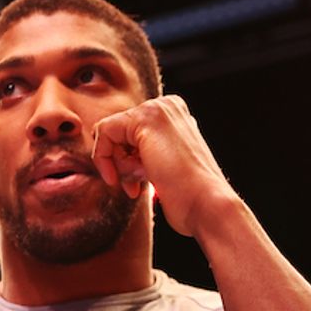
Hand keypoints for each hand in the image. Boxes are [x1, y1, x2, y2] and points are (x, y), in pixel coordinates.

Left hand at [92, 95, 233, 236]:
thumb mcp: (162, 164)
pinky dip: (105, 159)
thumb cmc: (187, 195)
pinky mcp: (145, 119)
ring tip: (141, 181)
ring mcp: (157, 109)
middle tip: (134, 184)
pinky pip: (103, 132)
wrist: (206, 204)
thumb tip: (113, 149)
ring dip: (119, 165)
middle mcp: (166, 106)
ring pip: (109, 133)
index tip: (133, 182)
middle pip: (116, 131)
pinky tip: (130, 179)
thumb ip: (143, 150)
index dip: (123, 160)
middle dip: (119, 162)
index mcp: (173, 115)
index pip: (127, 131)